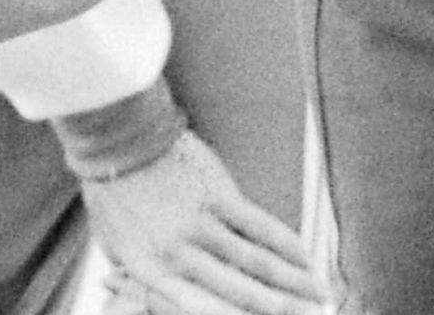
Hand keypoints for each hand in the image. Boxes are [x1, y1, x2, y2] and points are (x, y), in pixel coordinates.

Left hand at [78, 128, 323, 314]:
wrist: (116, 137)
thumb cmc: (114, 194)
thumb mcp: (118, 247)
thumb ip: (147, 278)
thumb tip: (172, 299)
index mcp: (153, 274)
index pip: (205, 311)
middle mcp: (178, 256)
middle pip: (242, 294)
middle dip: (282, 310)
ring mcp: (199, 225)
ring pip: (258, 264)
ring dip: (294, 282)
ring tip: (318, 293)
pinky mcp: (216, 194)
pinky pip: (259, 226)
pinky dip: (287, 244)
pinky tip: (305, 255)